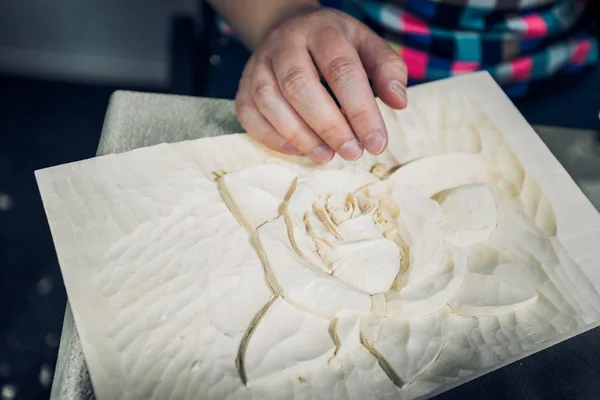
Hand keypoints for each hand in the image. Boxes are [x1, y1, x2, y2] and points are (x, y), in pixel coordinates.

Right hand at [235, 6, 407, 161]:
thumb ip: (387, 69)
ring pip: (270, 100)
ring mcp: (258, 64)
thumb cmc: (335, 46)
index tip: (376, 143)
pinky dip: (272, 137)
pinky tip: (298, 150)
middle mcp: (285, 44)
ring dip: (299, 135)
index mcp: (321, 30)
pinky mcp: (243, 85)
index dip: (360, 110)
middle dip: (328, 125)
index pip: (341, 70)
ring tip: (326, 156)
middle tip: (351, 153)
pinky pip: (249, 114)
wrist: (289, 29)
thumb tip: (399, 102)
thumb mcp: (366, 45)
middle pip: (300, 85)